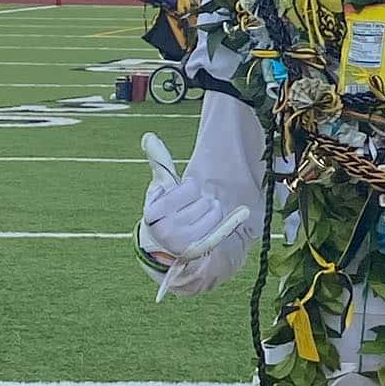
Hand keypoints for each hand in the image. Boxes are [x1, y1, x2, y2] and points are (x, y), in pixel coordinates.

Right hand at [140, 133, 251, 262]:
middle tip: (191, 207)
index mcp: (153, 212)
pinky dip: (230, 220)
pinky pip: (222, 228)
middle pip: (203, 200)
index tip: (183, 193)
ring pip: (214, 211)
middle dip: (200, 199)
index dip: (189, 188)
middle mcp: (166, 230)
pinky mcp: (199, 250)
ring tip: (200, 215)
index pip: (188, 188)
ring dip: (212, 209)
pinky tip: (235, 216)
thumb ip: (159, 162)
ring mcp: (182, 242)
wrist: (164, 245)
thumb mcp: (160, 187)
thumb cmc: (165, 211)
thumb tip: (149, 135)